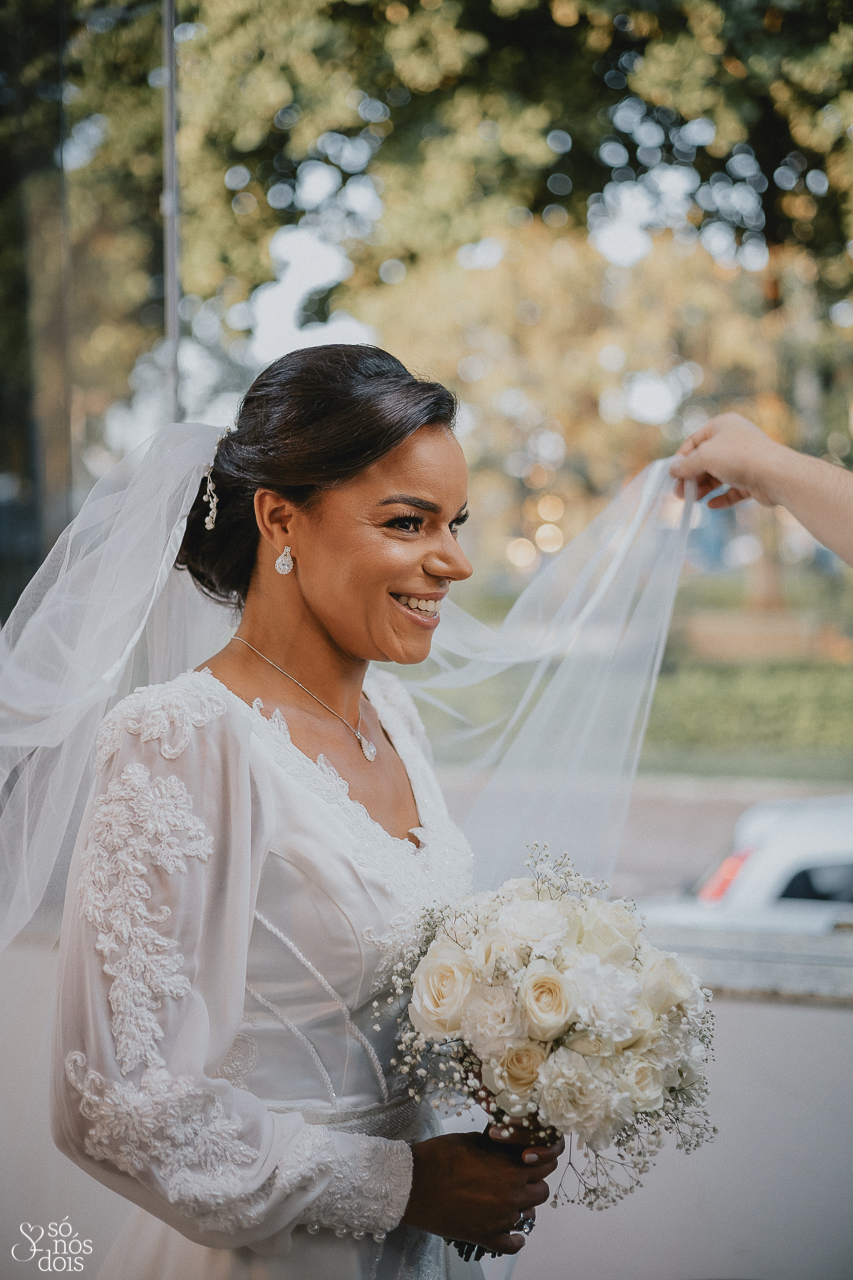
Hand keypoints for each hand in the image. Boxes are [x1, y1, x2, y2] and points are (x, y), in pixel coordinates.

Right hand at [402, 1128, 564, 1254]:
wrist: (413, 1184)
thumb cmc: (440, 1157)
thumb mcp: (473, 1139)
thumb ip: (498, 1145)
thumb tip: (508, 1144)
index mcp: (511, 1168)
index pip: (545, 1164)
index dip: (538, 1159)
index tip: (529, 1158)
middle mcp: (511, 1195)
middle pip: (541, 1191)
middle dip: (533, 1182)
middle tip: (518, 1176)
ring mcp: (500, 1219)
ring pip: (529, 1216)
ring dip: (522, 1206)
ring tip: (508, 1198)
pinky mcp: (485, 1237)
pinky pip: (512, 1244)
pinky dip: (516, 1239)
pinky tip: (514, 1233)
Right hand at [669, 412, 786, 507]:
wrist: (775, 474)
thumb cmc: (739, 457)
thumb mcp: (704, 457)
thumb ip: (686, 465)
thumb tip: (672, 469)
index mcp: (723, 425)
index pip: (695, 440)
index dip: (682, 458)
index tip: (672, 474)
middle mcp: (735, 440)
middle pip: (706, 460)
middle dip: (691, 477)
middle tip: (679, 494)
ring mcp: (745, 460)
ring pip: (718, 475)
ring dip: (704, 488)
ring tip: (693, 500)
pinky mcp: (753, 479)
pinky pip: (733, 489)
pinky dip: (721, 497)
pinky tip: (711, 505)